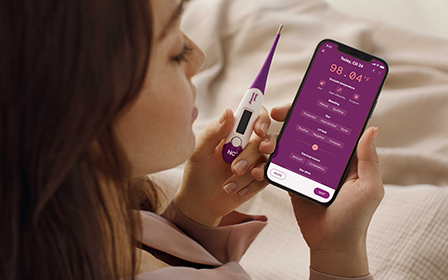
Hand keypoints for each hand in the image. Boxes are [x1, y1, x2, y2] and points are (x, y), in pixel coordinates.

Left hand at [174, 107, 275, 226]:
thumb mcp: (199, 152)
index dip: (261, 118)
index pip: (254, 116)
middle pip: (264, 138)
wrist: (200, 202)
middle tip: (235, 168)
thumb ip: (213, 132)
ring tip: (228, 184)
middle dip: (249, 154)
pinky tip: (237, 190)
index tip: (258, 129)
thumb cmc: (197, 172)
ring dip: (247, 174)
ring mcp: (255, 161)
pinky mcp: (259, 179)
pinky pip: (266, 178)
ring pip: (265, 160)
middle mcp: (248, 143)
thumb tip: (229, 112)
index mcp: (233, 131)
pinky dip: (251, 185)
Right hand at [272, 103, 383, 276]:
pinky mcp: (292, 181)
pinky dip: (267, 165)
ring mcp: (306, 168)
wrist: (331, 244)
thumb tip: (371, 128)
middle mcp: (324, 158)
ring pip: (288, 146)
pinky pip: (278, 168)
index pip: (330, 125)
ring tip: (264, 146)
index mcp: (344, 156)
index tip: (301, 101)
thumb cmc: (354, 218)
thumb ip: (368, 160)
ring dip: (273, 142)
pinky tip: (259, 168)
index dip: (316, 110)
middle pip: (305, 130)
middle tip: (274, 115)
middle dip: (288, 120)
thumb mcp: (368, 188)